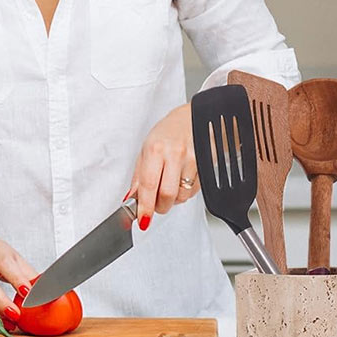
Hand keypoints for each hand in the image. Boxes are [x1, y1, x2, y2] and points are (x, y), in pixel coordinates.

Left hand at [125, 103, 198, 229]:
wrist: (195, 118)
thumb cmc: (169, 132)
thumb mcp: (147, 149)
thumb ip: (138, 177)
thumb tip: (131, 199)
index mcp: (155, 149)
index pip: (148, 184)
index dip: (145, 206)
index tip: (143, 219)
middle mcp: (174, 153)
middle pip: (167, 194)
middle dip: (160, 206)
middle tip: (156, 205)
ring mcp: (192, 159)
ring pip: (182, 195)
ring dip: (174, 199)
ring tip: (170, 186)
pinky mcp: (206, 165)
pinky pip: (195, 191)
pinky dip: (186, 192)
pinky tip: (182, 180)